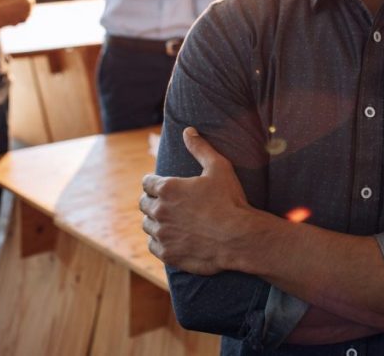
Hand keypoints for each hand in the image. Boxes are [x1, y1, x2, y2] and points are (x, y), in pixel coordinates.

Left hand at [140, 127, 250, 274]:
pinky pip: (153, 245)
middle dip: (153, 201)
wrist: (239, 238)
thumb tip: (188, 130)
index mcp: (167, 188)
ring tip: (170, 221)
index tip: (161, 186)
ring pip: (147, 225)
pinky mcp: (167, 253)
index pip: (147, 183)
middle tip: (167, 204)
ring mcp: (162, 234)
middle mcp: (159, 210)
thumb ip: (200, 148)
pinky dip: (160, 241)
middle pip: (144, 204)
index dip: (154, 183)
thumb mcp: (219, 167)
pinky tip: (173, 238)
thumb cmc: (230, 200)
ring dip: (156, 222)